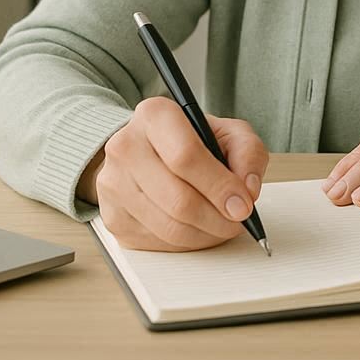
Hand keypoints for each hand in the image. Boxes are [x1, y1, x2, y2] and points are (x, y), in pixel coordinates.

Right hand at [82, 97, 268, 251]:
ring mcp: (113, 184)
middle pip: (178, 199)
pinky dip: (186, 243)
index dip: (219, 186)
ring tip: (222, 224)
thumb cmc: (191, 141)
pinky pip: (156, 242)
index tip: (242, 205)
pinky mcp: (112, 216)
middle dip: (217, 218)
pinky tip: (197, 228)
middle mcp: (126, 146)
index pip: (186, 157)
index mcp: (154, 116)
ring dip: (205, 234)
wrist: (148, 150)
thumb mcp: (228, 132)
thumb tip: (247, 189)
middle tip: (237, 220)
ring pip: (168, 227)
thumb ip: (247, 152)